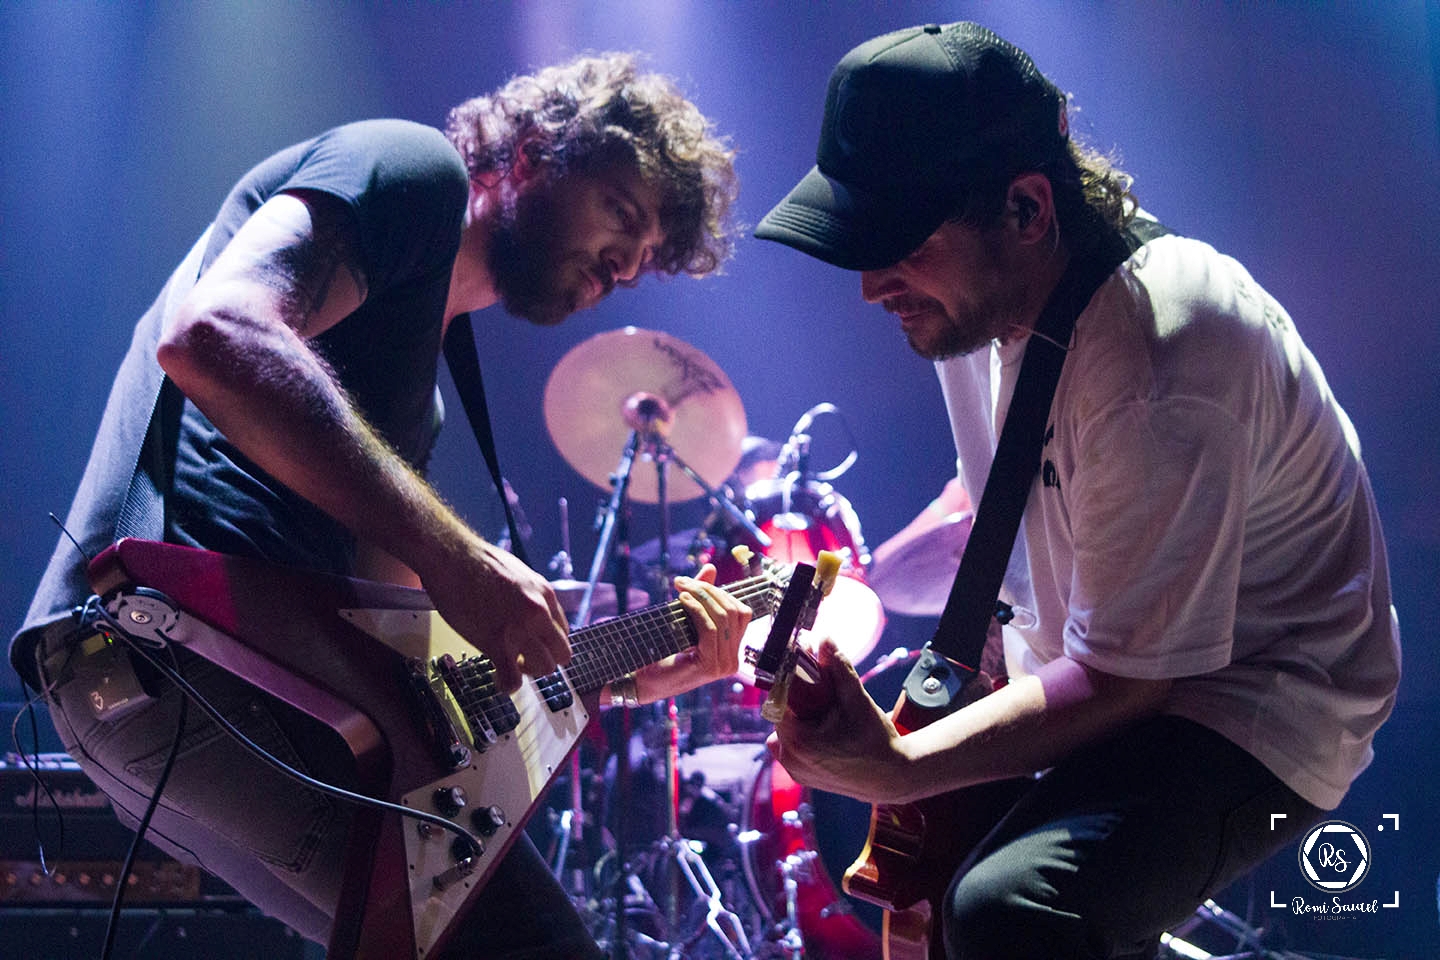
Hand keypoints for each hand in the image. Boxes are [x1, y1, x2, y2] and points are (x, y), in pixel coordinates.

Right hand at [420, 531, 570, 693]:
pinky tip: (500, 680)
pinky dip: (507, 684)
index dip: (548, 643)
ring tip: (511, 667)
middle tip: (525, 660)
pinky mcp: (497, 643)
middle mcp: (539, 613)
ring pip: (544, 669)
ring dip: (528, 672)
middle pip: (561, 654)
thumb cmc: (477, 562)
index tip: (536, 646)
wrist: (451, 556)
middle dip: (545, 661)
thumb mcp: (519, 574)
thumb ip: (531, 596)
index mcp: (545, 595)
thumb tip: (532, 612)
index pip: (563, 632)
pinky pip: (512, 679)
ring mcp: (520, 629)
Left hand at [632, 563, 749, 702]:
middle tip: (683, 582)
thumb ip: (701, 597)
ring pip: (723, 618)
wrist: (641, 681)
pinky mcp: (710, 666)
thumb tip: (711, 567)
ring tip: (681, 588)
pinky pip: (710, 629)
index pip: (741, 613)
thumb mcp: (685, 621)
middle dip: (709, 591)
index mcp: (732, 651)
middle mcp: (733, 661)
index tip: (692, 582)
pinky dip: (697, 610)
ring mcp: (724, 665)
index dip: (720, 593)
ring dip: (701, 597)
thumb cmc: (661, 653)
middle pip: (734, 612)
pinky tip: (682, 601)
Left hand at [766, 639, 905, 803]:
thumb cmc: (876, 740)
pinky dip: (804, 734)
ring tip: (827, 714)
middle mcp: (790, 759)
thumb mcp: (857, 699)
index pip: (779, 698)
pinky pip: (792, 746)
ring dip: (801, 717)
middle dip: (799, 699)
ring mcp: (795, 771)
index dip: (791, 681)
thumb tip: (825, 639)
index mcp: (798, 740)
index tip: (805, 671)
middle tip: (823, 693)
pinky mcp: (802, 776)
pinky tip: (826, 731)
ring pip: (786, 729)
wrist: (893, 777)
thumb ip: (838, 667)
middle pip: (782, 713)